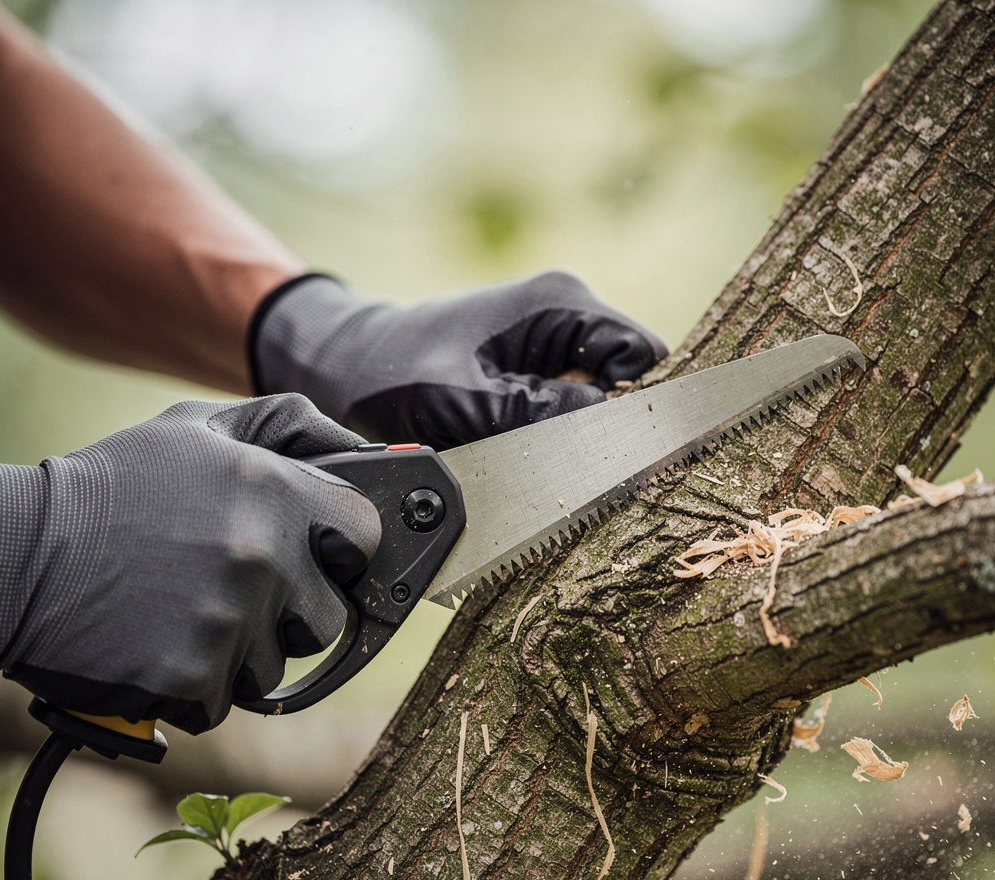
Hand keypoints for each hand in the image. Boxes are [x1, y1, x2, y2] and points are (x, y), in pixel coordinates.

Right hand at [0, 395, 380, 733]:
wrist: (18, 555)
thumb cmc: (115, 489)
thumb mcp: (197, 427)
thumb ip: (287, 425)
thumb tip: (360, 449)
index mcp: (272, 490)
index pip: (364, 533)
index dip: (342, 547)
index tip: (320, 553)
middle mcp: (260, 555)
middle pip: (329, 615)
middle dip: (293, 610)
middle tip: (234, 588)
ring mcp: (227, 620)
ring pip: (276, 665)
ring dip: (241, 650)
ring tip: (184, 611)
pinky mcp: (191, 677)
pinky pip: (225, 699)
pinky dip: (196, 682)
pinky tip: (157, 641)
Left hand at [249, 271, 667, 449]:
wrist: (350, 365)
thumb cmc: (395, 373)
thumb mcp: (464, 399)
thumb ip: (540, 413)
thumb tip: (612, 428)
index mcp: (558, 304)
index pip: (644, 357)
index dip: (639, 406)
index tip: (609, 450)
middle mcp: (565, 315)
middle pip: (626, 381)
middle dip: (602, 426)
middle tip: (558, 459)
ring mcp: (550, 341)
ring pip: (599, 401)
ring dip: (573, 436)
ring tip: (524, 450)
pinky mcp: (534, 368)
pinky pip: (568, 407)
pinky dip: (552, 436)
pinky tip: (518, 448)